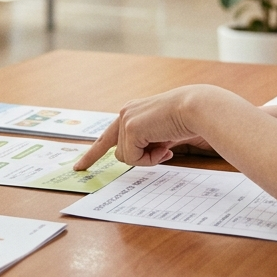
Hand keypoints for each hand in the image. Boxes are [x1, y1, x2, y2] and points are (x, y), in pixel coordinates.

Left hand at [74, 85, 234, 169]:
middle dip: (139, 158)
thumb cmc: (185, 120)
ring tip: (166, 146)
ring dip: (148, 158)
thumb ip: (146, 143)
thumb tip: (137, 158)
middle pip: (120, 152)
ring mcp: (126, 120)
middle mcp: (125, 113)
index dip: (92, 153)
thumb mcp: (161, 134)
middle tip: (159, 153)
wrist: (196, 109)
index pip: (107, 137)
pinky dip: (150, 158)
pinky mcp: (131, 129)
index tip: (79, 166)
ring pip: (126, 157)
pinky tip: (165, 147)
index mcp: (132, 112)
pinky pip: (134, 158)